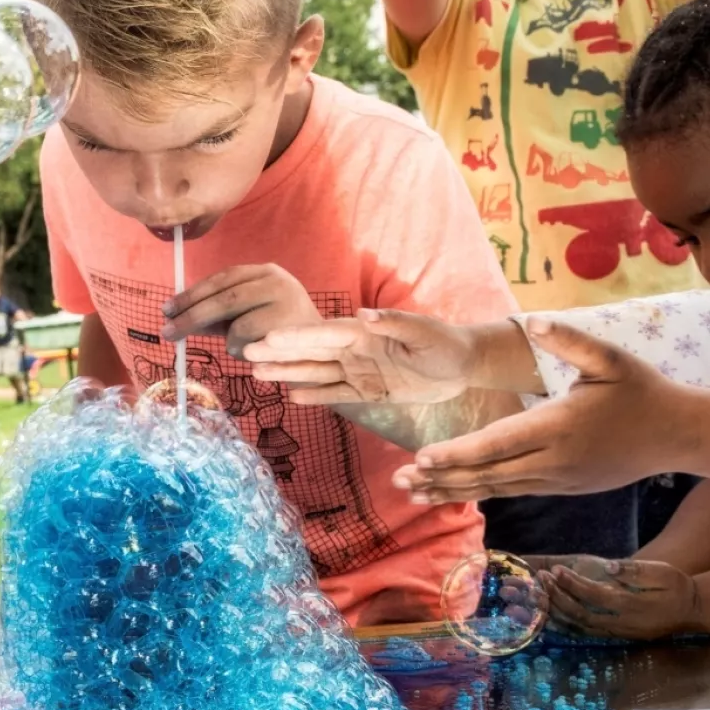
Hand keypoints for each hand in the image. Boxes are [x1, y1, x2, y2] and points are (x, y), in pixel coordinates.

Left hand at [163, 264, 321, 359]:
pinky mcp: (286, 323)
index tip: (167, 309)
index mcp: (264, 272)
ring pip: (233, 320)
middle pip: (222, 297)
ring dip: (227, 340)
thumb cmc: (275, 334)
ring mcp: (284, 299)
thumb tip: (173, 318)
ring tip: (241, 347)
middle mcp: (275, 280)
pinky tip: (257, 352)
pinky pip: (245, 338)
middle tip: (167, 331)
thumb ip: (213, 315)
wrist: (319, 352)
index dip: (191, 294)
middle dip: (190, 315)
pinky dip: (239, 350)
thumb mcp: (243, 318)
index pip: (221, 279)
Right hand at [242, 309, 480, 401]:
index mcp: (364, 332)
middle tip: (246, 352)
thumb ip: (395, 324)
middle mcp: (354, 350)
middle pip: (310, 351)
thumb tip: (364, 314)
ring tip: (256, 372)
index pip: (324, 333)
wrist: (462, 366)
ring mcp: (357, 370)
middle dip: (279, 352)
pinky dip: (315, 395)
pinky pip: (335, 393)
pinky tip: (291, 395)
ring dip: (288, 372)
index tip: (268, 336)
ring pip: (316, 372)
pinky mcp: (366, 390)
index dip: (296, 336)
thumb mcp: (424, 333)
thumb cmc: (446, 344)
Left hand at [392, 322, 709, 503]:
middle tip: (398, 480)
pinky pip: (511, 491)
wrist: (678, 435)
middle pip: (488, 473)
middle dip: (441, 477)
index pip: (498, 443)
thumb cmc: (642, 390)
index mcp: (558, 426)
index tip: (422, 456)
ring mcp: (557, 479)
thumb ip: (570, 340)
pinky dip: (478, 492)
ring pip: (496, 489)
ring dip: (453, 491)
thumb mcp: (611, 357)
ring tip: (412, 493)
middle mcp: (553, 460)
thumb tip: (535, 321)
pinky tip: (451, 493)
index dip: (458, 453)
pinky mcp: (560, 487)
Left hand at [542, 556, 703, 641]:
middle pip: (581, 614)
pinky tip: (549, 615)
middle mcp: (622, 623)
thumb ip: (635, 571)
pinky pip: (584, 633)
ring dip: (557, 612)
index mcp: (633, 606)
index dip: (573, 584)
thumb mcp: (662, 573)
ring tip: (538, 596)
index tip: (556, 570)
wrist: (691, 611)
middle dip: (558, 597)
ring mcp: (618, 632)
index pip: (595, 595)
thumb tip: (610, 566)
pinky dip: (564, 625)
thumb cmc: (677, 587)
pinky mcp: (615, 635)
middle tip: (540, 581)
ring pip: (579, 627)